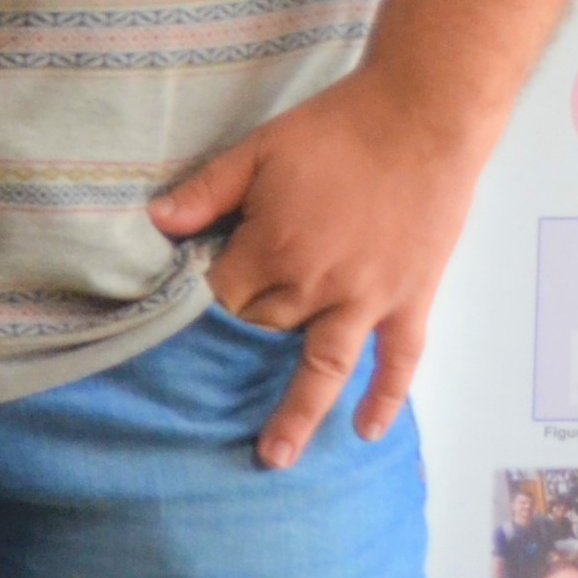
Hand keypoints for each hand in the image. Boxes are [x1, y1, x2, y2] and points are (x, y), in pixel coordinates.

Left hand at [147, 65, 493, 470]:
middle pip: (264, 327)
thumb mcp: (257, 151)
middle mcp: (318, 284)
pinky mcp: (412, 300)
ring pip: (324, 368)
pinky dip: (386, 399)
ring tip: (275, 458)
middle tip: (216, 368)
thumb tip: (154, 225)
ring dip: (298, 415)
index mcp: (273, 247)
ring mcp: (369, 299)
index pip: (222, 295)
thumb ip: (206, 193)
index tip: (192, 303)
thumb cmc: (335, 130)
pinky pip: (400, 361)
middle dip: (241, 337)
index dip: (206, 297)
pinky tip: (368, 432)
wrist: (422, 120)